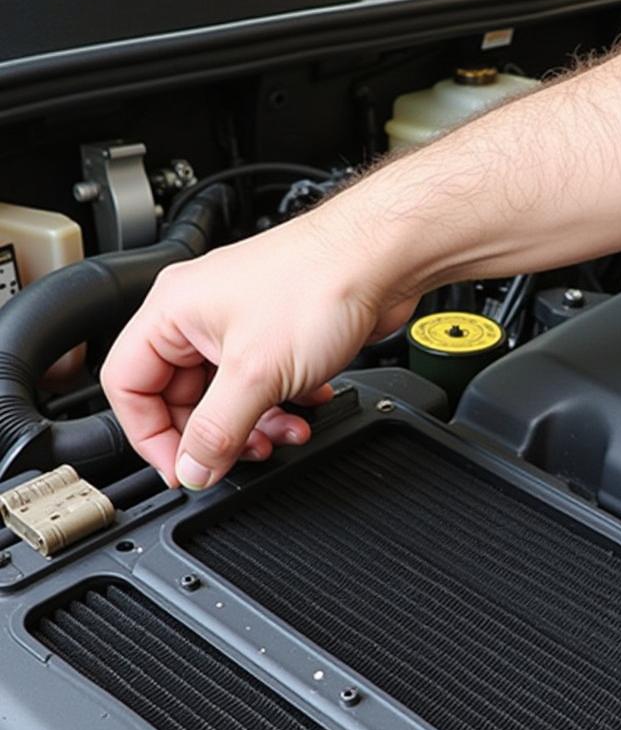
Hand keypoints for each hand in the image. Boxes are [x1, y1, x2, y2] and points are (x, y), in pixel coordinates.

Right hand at [101, 209, 415, 489]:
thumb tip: (194, 469)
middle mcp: (201, 316)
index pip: (129, 386)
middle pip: (182, 397)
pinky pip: (267, 384)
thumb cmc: (319, 284)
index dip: (151, 435)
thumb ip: (218, 430)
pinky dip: (285, 404)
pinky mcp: (281, 335)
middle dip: (217, 433)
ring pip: (230, 396)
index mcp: (172, 312)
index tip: (184, 468)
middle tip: (244, 455)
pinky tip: (311, 405)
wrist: (381, 260)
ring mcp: (243, 324)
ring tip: (286, 433)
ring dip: (258, 424)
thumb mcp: (256, 374)